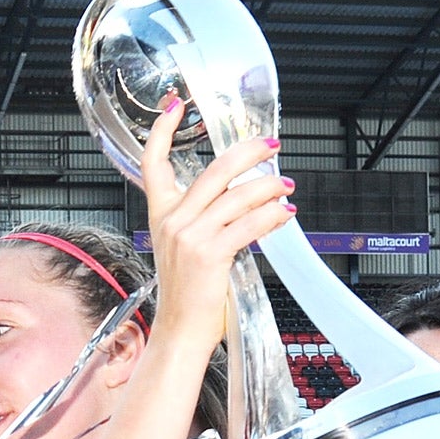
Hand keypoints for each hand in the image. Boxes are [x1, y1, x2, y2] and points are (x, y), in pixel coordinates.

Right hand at [141, 102, 294, 351]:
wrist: (180, 333)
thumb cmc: (188, 295)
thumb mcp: (186, 249)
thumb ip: (205, 219)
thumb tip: (246, 196)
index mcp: (161, 215)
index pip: (153, 164)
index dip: (163, 131)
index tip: (175, 105)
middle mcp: (171, 221)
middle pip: (214, 170)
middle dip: (248, 153)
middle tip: (271, 146)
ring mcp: (188, 237)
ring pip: (238, 196)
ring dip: (270, 188)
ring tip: (286, 188)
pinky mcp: (209, 254)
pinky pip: (250, 224)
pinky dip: (273, 216)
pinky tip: (284, 214)